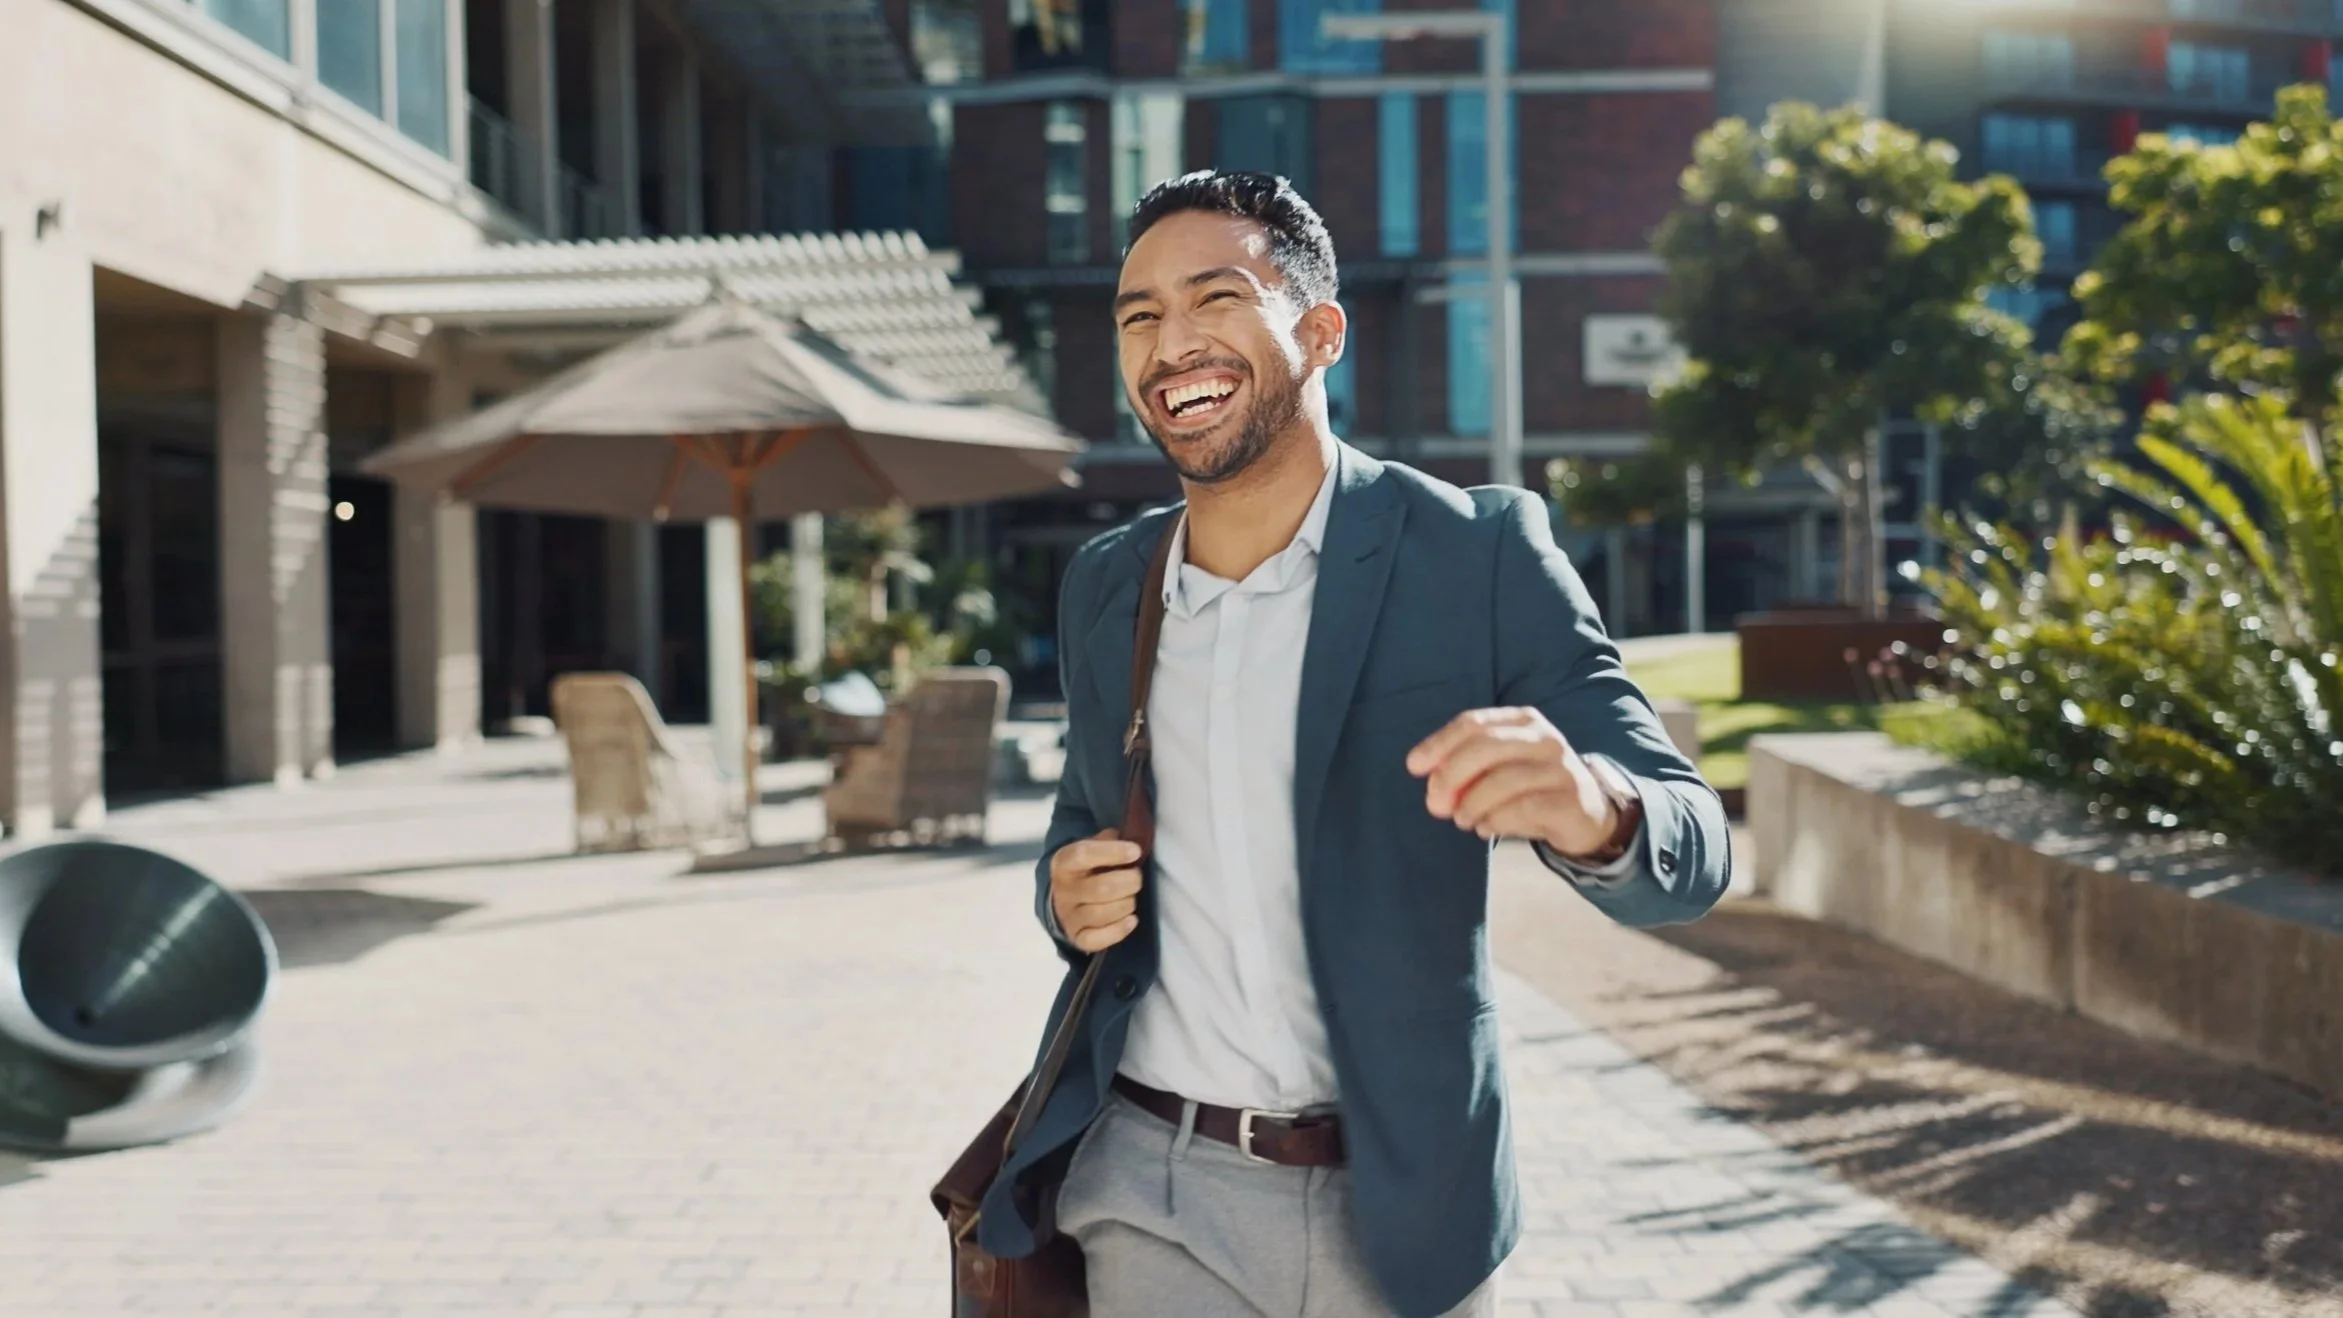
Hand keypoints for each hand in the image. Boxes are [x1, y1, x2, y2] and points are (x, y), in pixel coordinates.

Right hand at [1049, 828, 1143, 952]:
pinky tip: (1131, 920)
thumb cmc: (1088, 868)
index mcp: (1064, 862)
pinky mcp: (1077, 937)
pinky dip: (1119, 930)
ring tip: (1131, 897)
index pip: (1084, 854)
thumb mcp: (1093, 846)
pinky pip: (1098, 939)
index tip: (1136, 851)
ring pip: (1103, 913)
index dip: (1113, 852)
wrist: (1066, 898)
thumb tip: (1134, 838)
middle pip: (1101, 888)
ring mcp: (1068, 916)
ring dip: (1127, 904)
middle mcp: (1063, 890)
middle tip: (1137, 878)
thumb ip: (1110, 840)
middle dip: (1129, 882)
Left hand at [1406, 707, 1624, 856]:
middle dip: (1451, 775)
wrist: (1585, 814)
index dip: (1439, 743)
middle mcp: (1544, 737)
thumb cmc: (1530, 786)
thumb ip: (1465, 770)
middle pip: (1486, 747)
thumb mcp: (1498, 769)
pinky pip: (1523, 809)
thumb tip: (1431, 786)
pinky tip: (1486, 828)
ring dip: (1472, 804)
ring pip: (1503, 781)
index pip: (1473, 723)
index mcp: (1522, 720)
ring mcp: (1560, 768)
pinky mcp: (1570, 799)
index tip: (1414, 766)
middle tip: (1434, 804)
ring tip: (1462, 820)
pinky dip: (1495, 821)